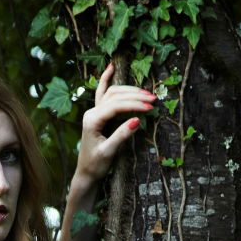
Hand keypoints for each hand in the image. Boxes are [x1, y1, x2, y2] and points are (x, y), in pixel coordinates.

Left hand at [74, 63, 155, 184]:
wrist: (86, 173)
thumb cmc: (96, 165)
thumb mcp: (109, 152)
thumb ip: (121, 135)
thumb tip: (137, 120)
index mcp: (92, 120)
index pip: (116, 106)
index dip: (134, 104)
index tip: (150, 106)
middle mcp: (91, 112)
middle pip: (115, 96)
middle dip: (135, 96)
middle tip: (153, 100)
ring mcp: (94, 112)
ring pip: (112, 93)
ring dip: (129, 90)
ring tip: (147, 93)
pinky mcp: (97, 114)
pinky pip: (102, 93)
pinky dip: (106, 79)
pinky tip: (110, 67)